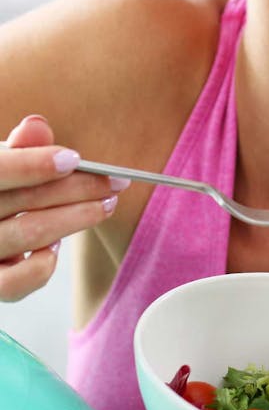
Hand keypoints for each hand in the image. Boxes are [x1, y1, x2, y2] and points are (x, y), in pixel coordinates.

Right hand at [0, 115, 128, 301]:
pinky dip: (43, 264)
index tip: (75, 159)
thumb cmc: (2, 191)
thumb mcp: (6, 166)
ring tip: (106, 205)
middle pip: (24, 199)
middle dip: (77, 188)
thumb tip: (37, 125)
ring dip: (77, 217)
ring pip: (30, 234)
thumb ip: (21, 149)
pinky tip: (56, 247)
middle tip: (116, 182)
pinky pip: (15, 283)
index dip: (34, 164)